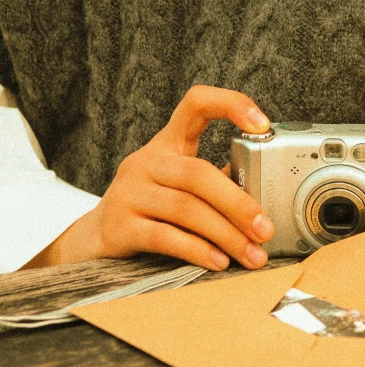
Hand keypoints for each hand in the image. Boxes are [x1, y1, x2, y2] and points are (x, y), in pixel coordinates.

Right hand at [27, 86, 274, 270]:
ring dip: (227, 235)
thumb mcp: (182, 186)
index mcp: (168, 144)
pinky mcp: (118, 227)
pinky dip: (198, 251)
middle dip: (239, 205)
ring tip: (253, 255)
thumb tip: (269, 194)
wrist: (95, 240)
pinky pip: (165, 237)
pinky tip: (219, 262)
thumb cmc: (152, 209)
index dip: (229, 104)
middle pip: (199, 174)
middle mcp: (146, 161)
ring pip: (186, 209)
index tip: (263, 124)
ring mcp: (128, 192)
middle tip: (266, 230)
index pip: (196, 105)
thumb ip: (219, 182)